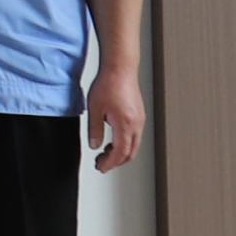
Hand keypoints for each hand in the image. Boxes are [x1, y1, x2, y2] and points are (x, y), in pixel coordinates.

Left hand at [85, 57, 146, 171]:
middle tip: (101, 164)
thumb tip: (94, 145)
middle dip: (116, 162)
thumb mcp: (95, 108)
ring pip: (134, 145)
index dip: (110, 163)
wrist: (120, 68)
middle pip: (130, 152)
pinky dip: (125, 143)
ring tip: (105, 153)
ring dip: (121, 153)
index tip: (100, 167)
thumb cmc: (108, 84)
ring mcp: (140, 119)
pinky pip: (135, 136)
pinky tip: (113, 140)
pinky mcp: (139, 114)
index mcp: (126, 125)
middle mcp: (137, 124)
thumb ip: (94, 130)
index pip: (120, 153)